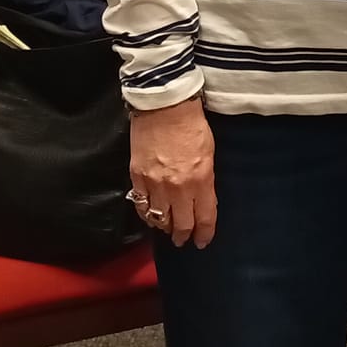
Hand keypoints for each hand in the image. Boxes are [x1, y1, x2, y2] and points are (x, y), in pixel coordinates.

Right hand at [128, 97, 216, 247]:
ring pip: (159, 219)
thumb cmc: (192, 125)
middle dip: (182, 235)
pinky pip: (141, 205)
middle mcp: (178, 188)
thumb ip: (205, 180)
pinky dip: (146, 214)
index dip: (204, 234)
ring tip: (167, 228)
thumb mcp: (208, 154)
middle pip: (180, 224)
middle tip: (182, 239)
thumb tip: (201, 200)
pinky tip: (150, 215)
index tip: (202, 241)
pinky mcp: (137, 177)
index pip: (204, 218)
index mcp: (200, 180)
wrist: (164, 106)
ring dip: (164, 227)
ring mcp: (155, 184)